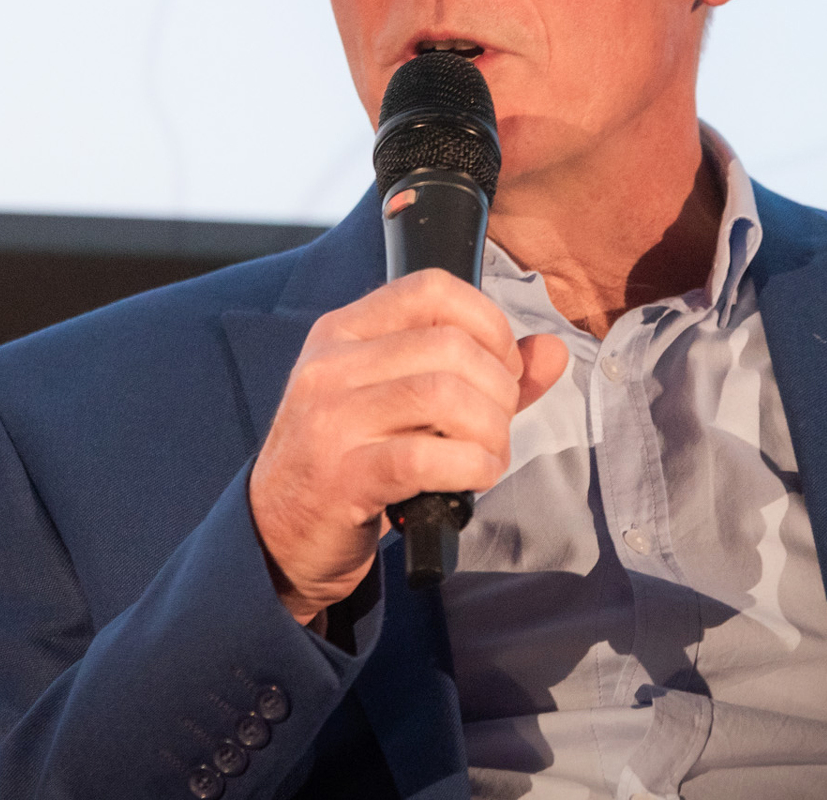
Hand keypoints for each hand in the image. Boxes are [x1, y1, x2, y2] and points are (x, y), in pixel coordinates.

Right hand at [248, 269, 566, 623]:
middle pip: (450, 346)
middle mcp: (331, 364)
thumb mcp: (401, 404)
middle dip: (499, 389)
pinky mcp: (341, 476)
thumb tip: (549, 351)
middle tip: (498, 424)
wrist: (278, 536)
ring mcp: (330, 419)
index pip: (431, 290)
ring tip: (489, 455)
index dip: (488, 323)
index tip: (502, 367)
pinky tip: (474, 478)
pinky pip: (428, 457)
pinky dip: (472, 466)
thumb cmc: (348, 462)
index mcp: (344, 331)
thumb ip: (480, 373)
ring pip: (445, 396)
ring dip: (491, 431)